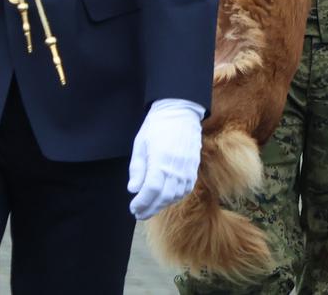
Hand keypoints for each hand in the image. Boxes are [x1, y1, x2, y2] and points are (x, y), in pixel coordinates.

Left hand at [127, 98, 203, 219]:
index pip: (152, 189)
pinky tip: (165, 198)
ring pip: (175, 196)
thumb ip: (137, 168)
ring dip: (162, 205)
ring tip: (150, 207)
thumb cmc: (157, 126)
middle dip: (150, 208)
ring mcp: (187, 168)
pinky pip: (185, 190)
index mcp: (160, 158)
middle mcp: (176, 166)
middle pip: (164, 197)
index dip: (142, 202)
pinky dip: (175, 198)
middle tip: (139, 214)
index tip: (133, 207)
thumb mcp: (140, 143)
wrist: (180, 112)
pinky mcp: (193, 168)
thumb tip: (133, 189)